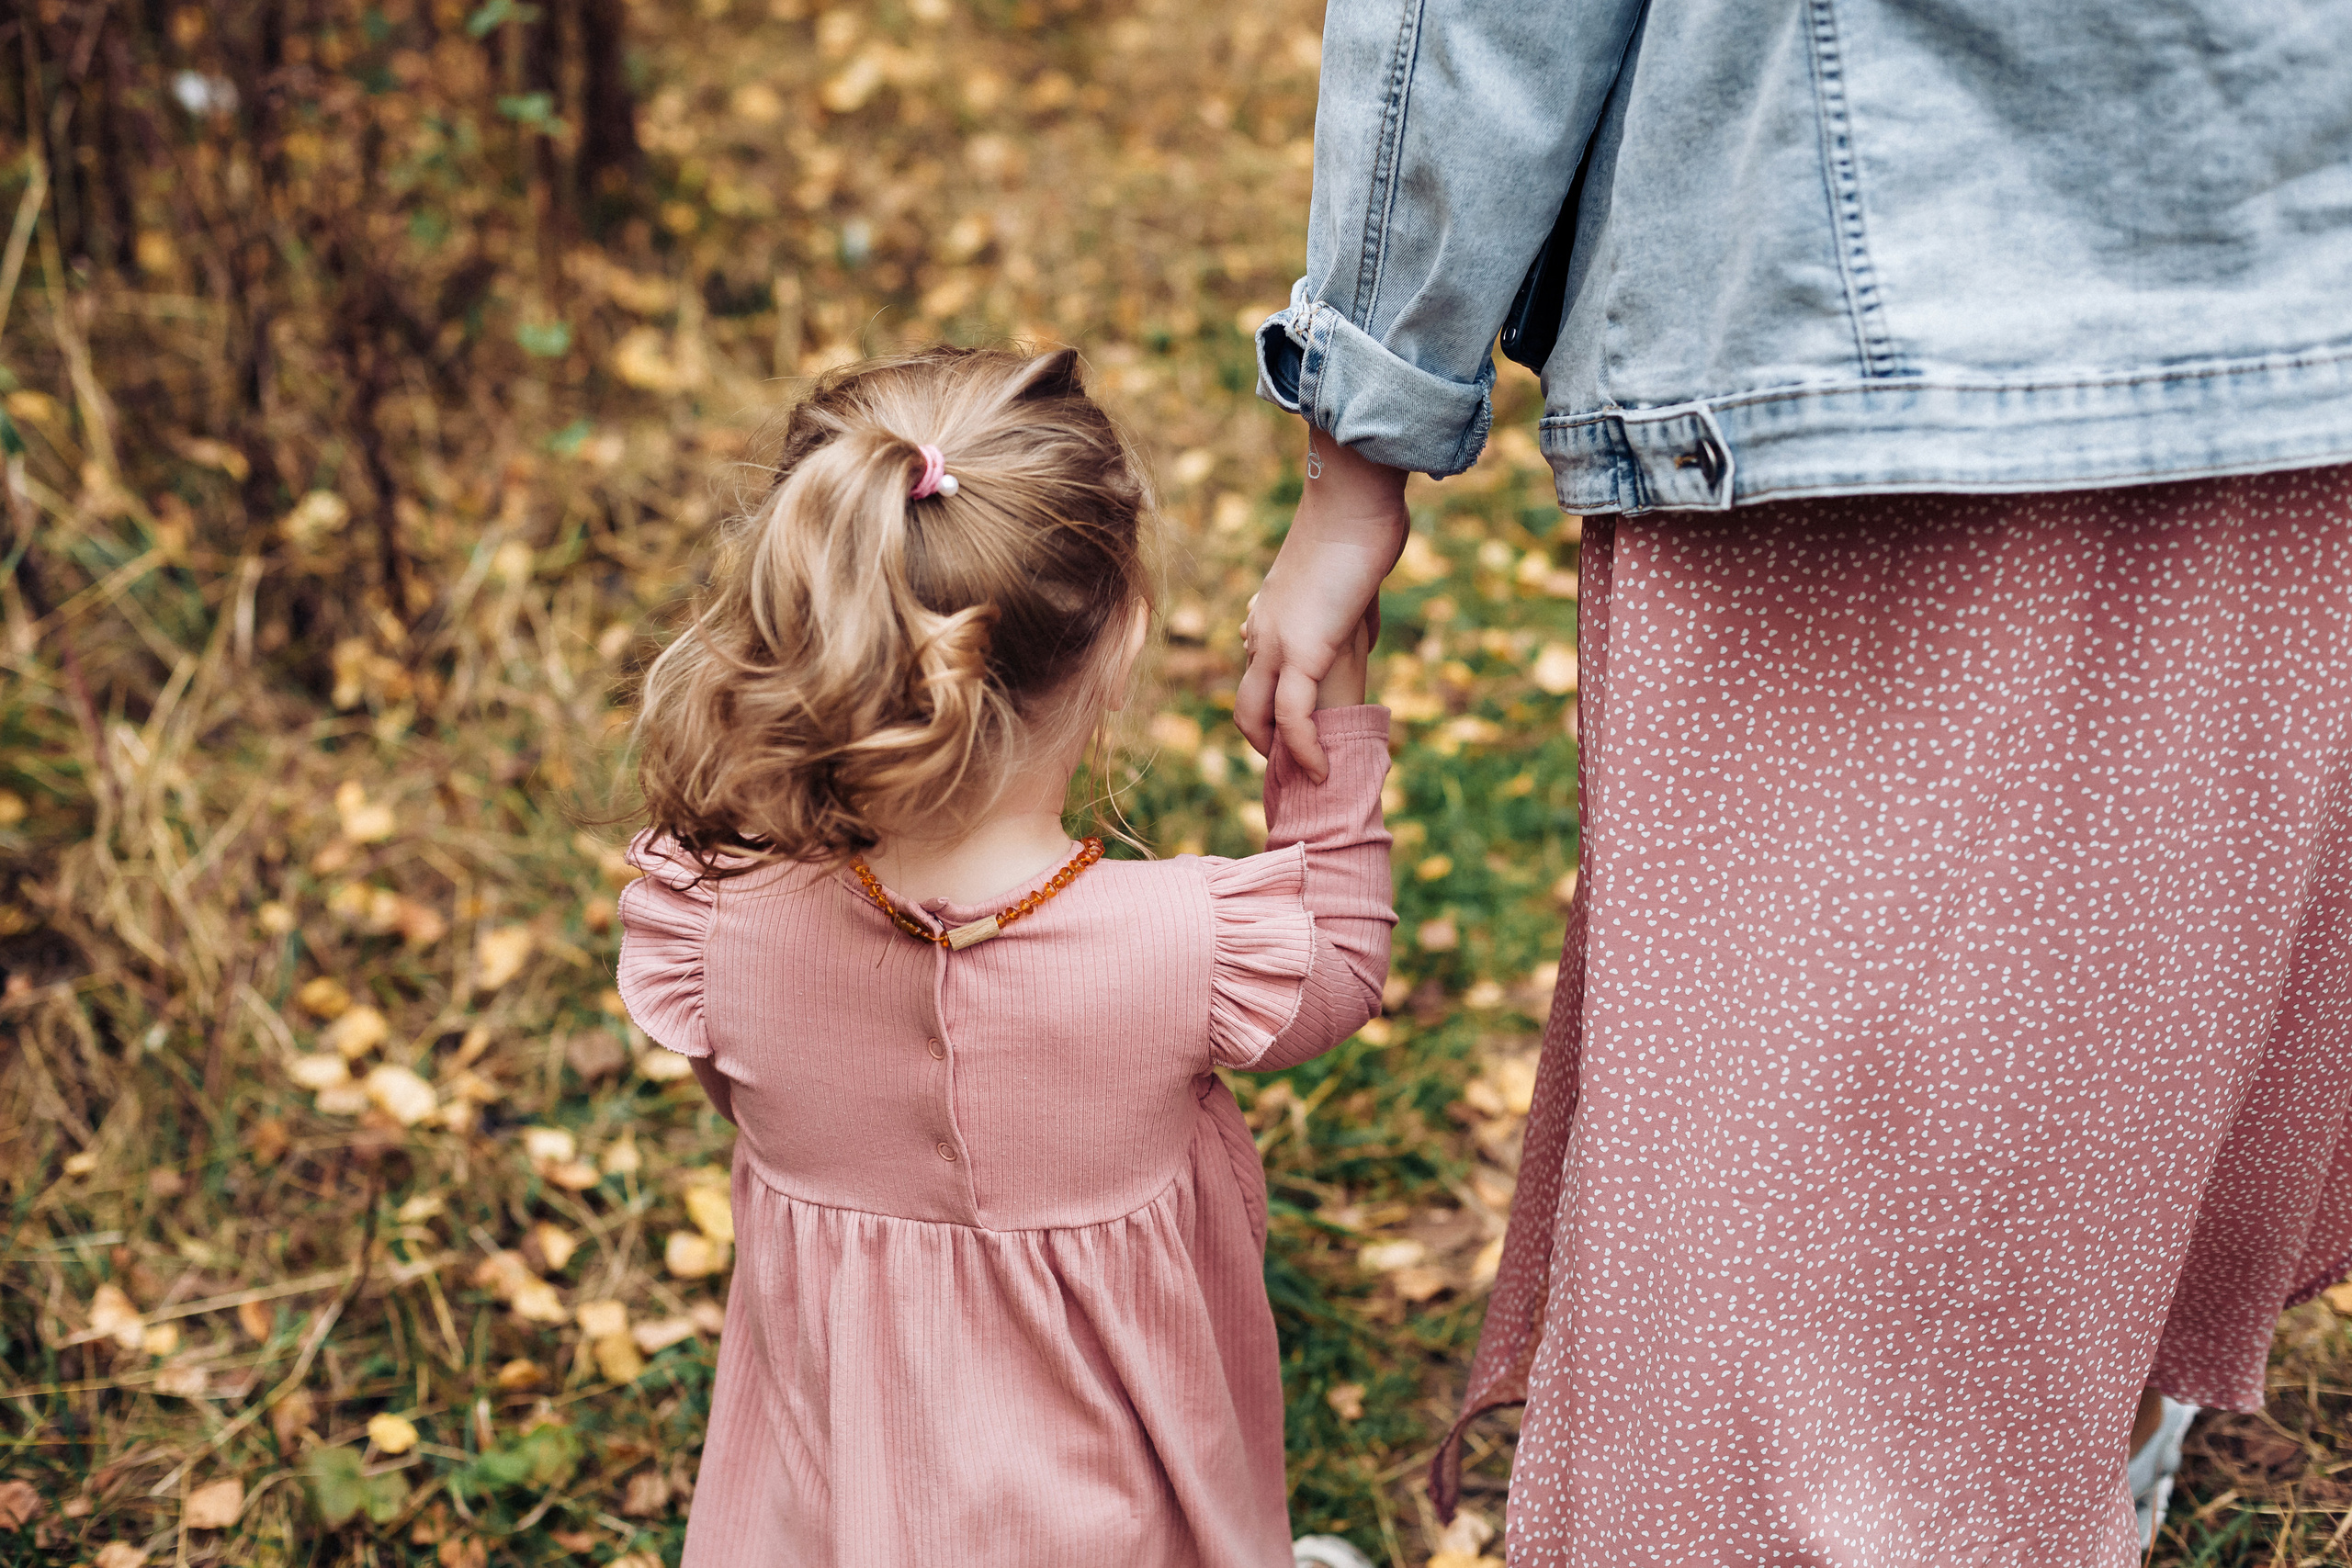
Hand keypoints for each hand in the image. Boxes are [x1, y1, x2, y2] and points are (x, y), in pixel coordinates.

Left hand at [1237, 432, 1408, 779]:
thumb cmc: (1359, 527)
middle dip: (1265, 744)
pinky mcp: (1300, 652)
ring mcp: (1274, 644)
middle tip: (1297, 768)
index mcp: (1268, 616)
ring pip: (1255, 717)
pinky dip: (1304, 750)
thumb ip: (1346, 611)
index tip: (1296, 736)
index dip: (1271, 713)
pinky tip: (1321, 770)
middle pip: (1245, 704)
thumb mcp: (1345, 579)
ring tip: (1310, 780)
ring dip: (1282, 756)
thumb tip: (1360, 630)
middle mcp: (1260, 633)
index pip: (1257, 676)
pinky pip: (1291, 717)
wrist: (1355, 503)